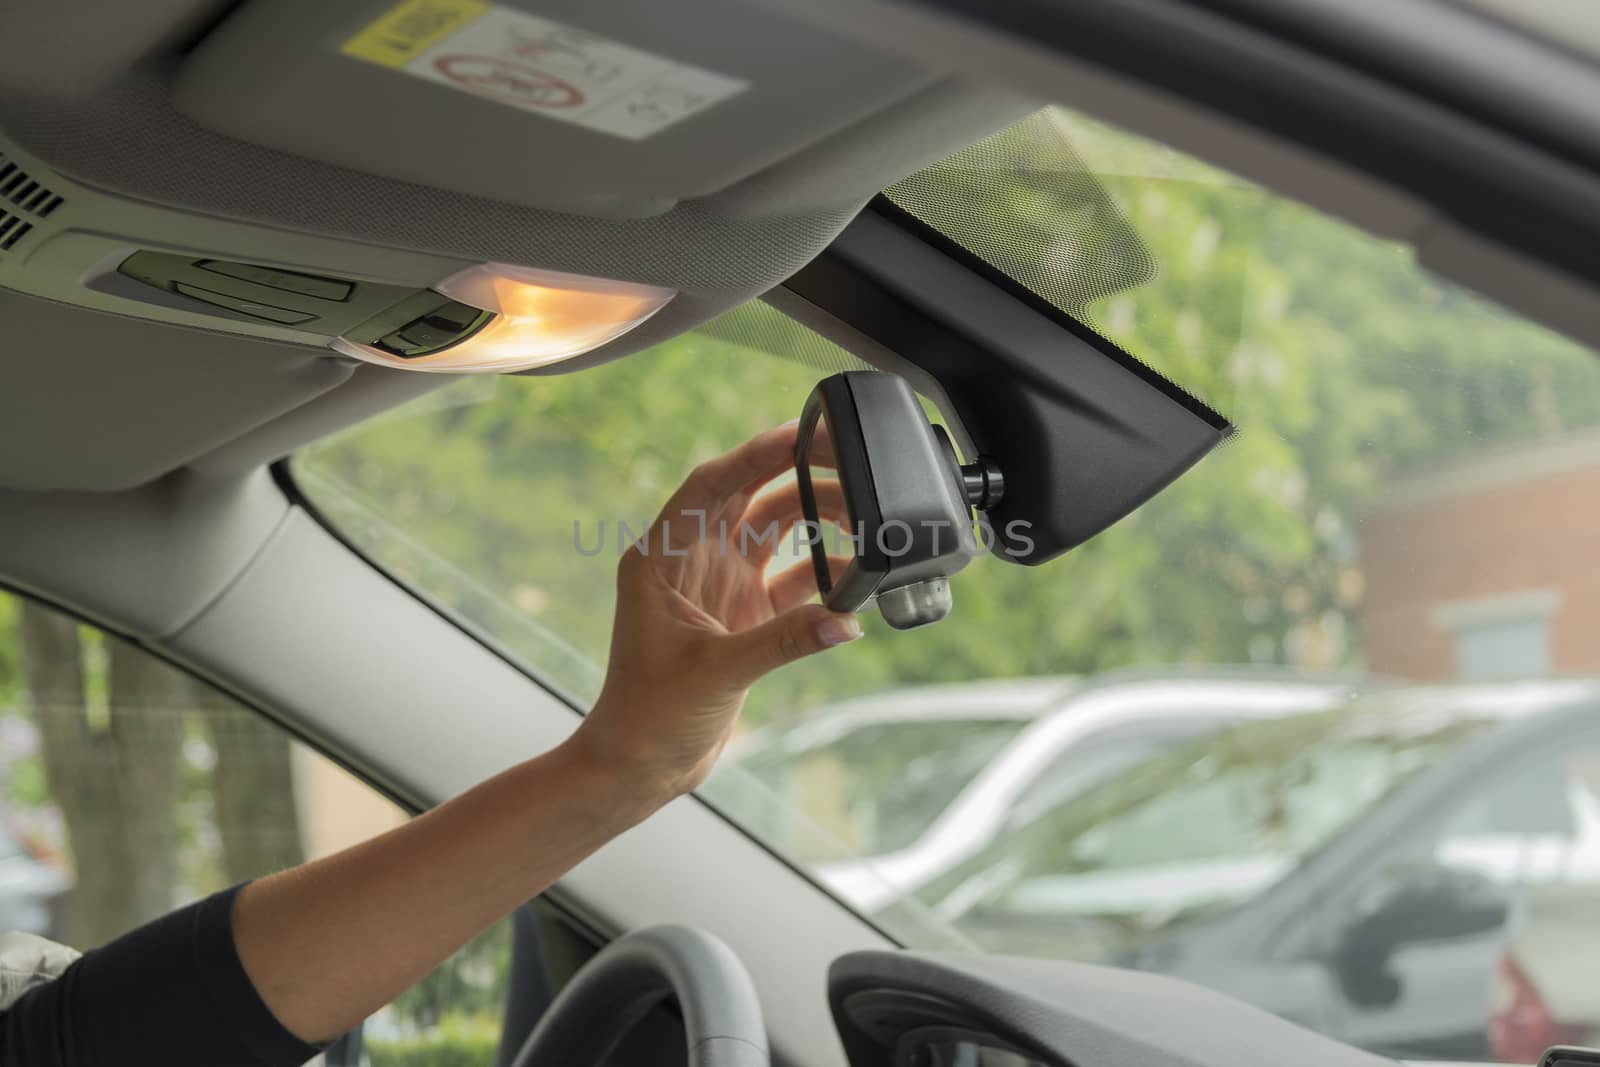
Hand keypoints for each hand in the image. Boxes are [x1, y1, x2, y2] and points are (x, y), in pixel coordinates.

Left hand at [570, 423, 860, 801]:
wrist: (639, 767)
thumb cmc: (648, 716)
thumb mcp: (716, 672)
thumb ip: (784, 641)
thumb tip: (847, 620)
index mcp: (661, 558)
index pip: (709, 485)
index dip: (753, 455)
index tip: (799, 432)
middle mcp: (690, 562)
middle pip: (747, 495)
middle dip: (794, 471)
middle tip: (842, 451)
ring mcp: (719, 587)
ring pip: (774, 531)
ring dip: (815, 517)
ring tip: (861, 506)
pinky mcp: (744, 618)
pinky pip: (792, 580)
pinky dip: (823, 573)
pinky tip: (858, 571)